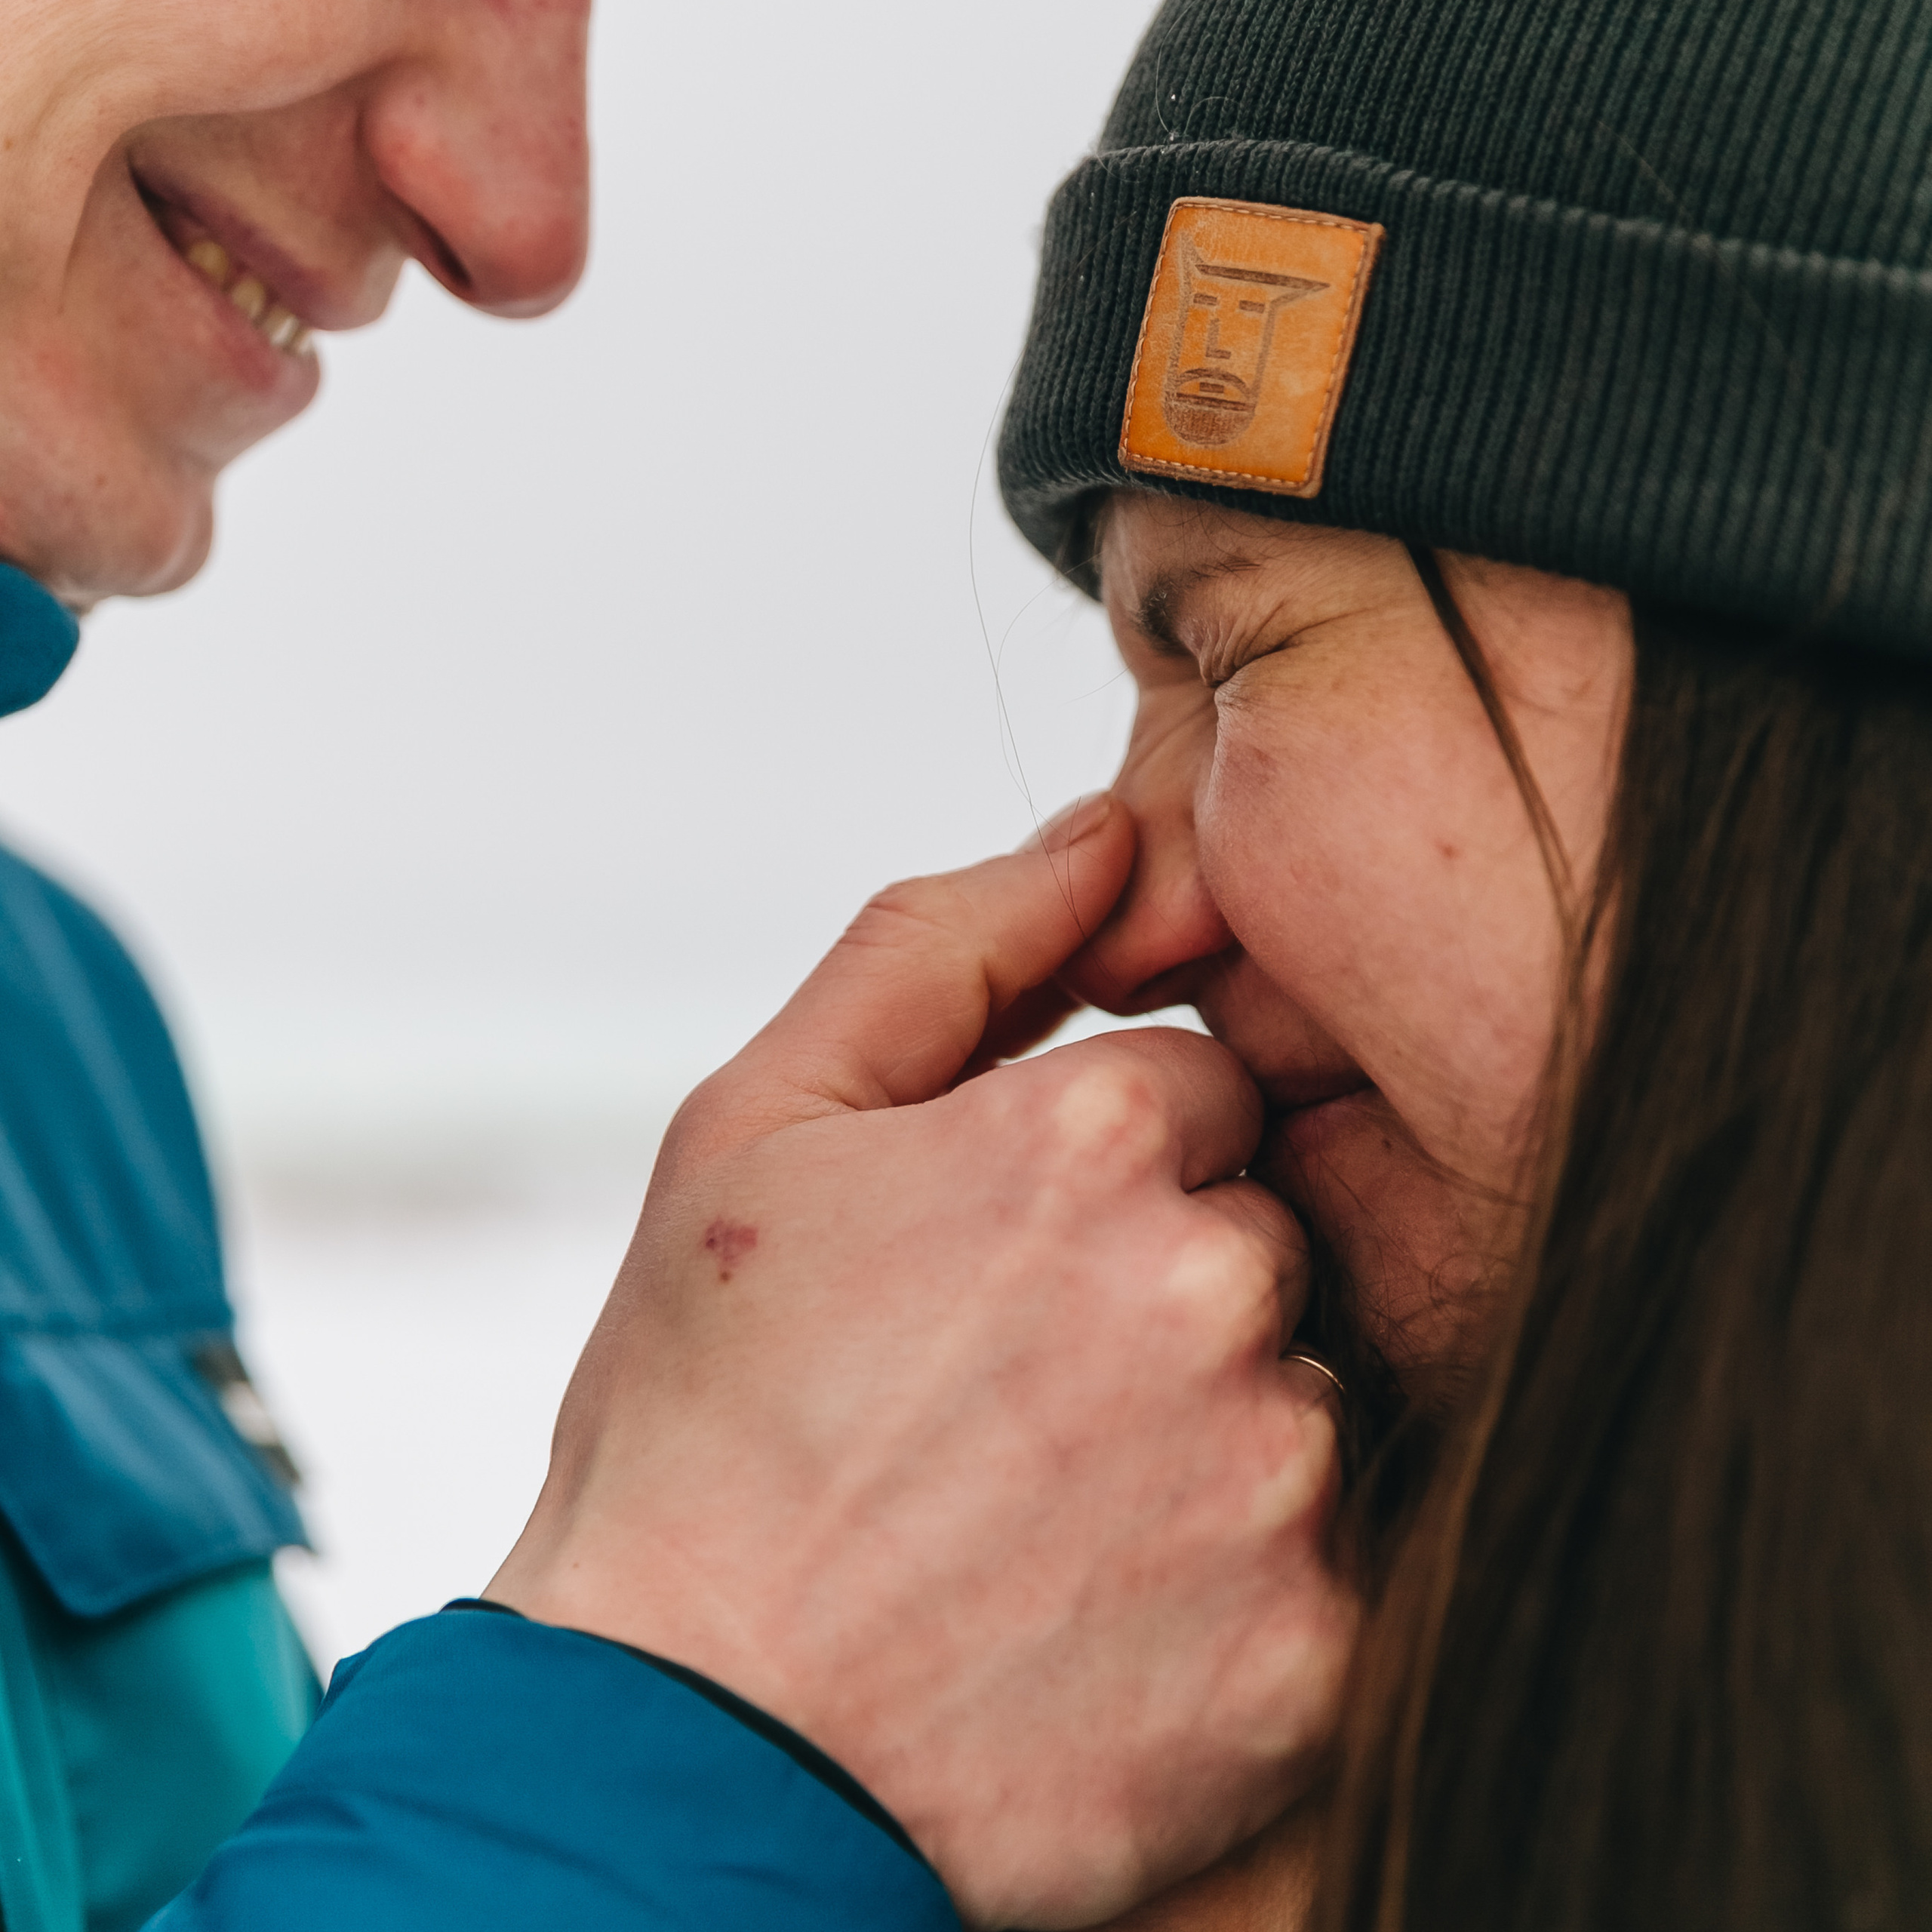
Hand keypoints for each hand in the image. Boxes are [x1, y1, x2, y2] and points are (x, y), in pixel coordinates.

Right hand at [488, 797, 1357, 1928]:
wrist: (682, 1743)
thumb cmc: (706, 1429)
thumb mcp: (757, 1127)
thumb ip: (940, 948)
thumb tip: (1098, 839)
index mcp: (1097, 1137)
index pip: (1198, 1096)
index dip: (1086, 1181)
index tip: (993, 1274)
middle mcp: (1213, 1290)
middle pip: (1259, 1239)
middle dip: (1155, 1298)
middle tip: (1000, 1405)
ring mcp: (1273, 1480)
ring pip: (1298, 1400)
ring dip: (1200, 1442)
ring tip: (1038, 1516)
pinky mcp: (1310, 1654)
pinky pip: (1327, 1568)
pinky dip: (1234, 1591)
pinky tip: (1096, 1616)